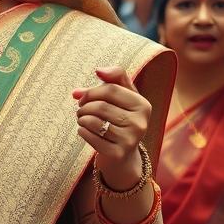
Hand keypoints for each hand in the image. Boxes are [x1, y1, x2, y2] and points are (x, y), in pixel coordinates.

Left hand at [73, 66, 151, 191]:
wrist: (122, 152)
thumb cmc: (120, 117)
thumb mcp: (123, 94)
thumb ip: (114, 77)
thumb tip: (98, 70)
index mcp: (143, 105)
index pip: (111, 89)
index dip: (91, 91)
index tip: (82, 96)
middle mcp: (140, 123)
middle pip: (101, 106)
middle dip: (84, 106)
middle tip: (80, 110)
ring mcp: (131, 140)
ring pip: (94, 121)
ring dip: (81, 118)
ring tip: (82, 119)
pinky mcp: (118, 153)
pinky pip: (90, 136)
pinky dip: (81, 131)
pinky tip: (84, 131)